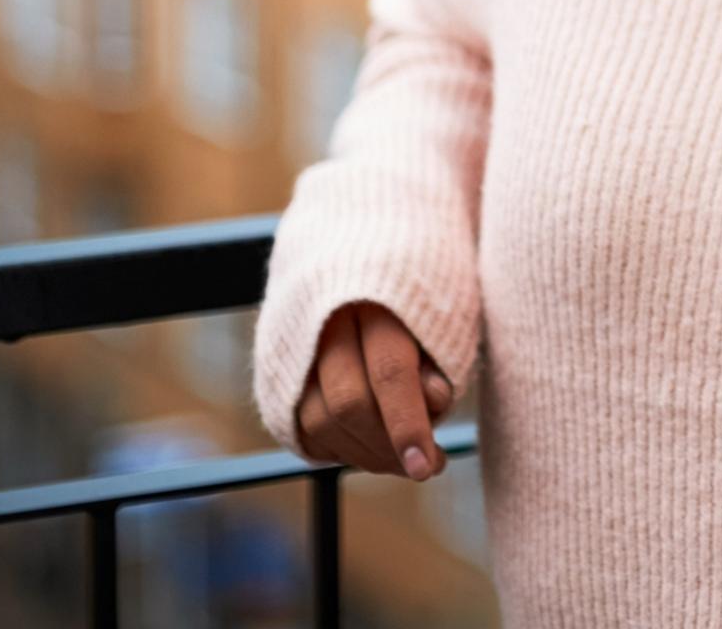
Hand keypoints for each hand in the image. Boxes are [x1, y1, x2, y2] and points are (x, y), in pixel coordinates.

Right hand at [294, 300, 453, 479]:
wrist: (358, 253)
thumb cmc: (416, 288)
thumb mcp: (443, 307)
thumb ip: (441, 354)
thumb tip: (436, 399)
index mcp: (376, 292)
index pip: (389, 370)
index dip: (408, 425)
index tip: (427, 468)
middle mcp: (327, 316)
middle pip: (348, 402)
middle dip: (387, 447)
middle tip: (422, 465)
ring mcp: (295, 341)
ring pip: (318, 421)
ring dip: (363, 454)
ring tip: (399, 457)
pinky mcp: (278, 365)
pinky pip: (300, 427)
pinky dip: (337, 447)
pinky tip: (368, 444)